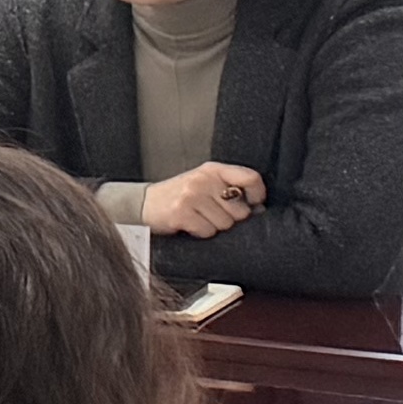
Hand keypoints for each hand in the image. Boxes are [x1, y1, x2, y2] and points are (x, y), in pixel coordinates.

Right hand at [145, 163, 262, 240]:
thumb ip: (232, 191)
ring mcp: (191, 196)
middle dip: (230, 218)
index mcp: (213, 170)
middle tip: (212, 214)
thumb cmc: (180, 196)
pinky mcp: (181, 213)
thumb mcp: (205, 184)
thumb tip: (259, 209)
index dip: (257, 196)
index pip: (251, 179)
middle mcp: (203, 180)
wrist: (143, 203)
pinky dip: (200, 233)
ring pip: (224, 224)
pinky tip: (190, 225)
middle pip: (240, 210)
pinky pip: (207, 231)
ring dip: (213, 227)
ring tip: (199, 219)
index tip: (252, 205)